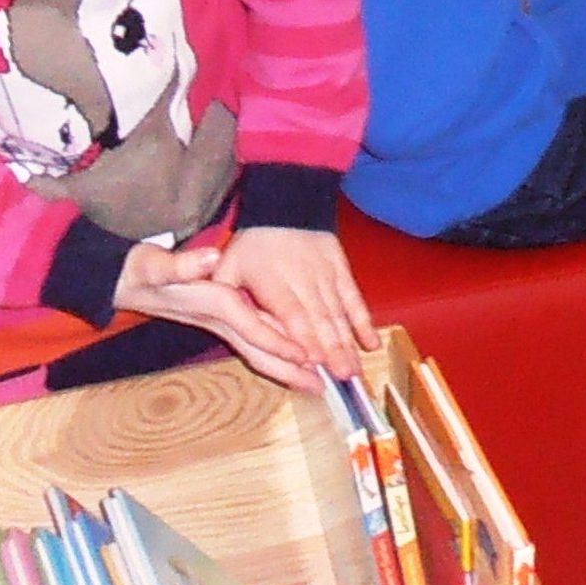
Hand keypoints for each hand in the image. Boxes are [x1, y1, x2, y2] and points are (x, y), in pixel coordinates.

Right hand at [116, 243, 318, 390]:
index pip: (248, 325)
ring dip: (285, 368)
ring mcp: (217, 324)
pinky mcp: (217, 320)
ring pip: (256, 351)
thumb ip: (180, 264)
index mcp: (209, 304)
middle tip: (320, 386)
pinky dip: (274, 352)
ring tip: (314, 382)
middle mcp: (217, 319)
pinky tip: (293, 359)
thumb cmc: (140, 272)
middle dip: (288, 369)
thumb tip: (211, 258)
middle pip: (257, 350)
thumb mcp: (154, 264)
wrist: (120, 284)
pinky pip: (251, 342)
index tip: (303, 353)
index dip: (275, 340)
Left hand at [213, 226, 377, 383]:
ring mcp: (325, 275)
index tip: (314, 360)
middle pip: (319, 318)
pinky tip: (371, 343)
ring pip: (338, 313)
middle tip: (343, 377)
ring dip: (348, 343)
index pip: (290, 312)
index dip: (303, 336)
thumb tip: (214, 317)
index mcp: (271, 281)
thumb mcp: (228, 266)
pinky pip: (354, 298)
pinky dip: (364, 320)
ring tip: (355, 371)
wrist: (286, 207)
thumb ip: (222, 295)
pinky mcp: (341, 270)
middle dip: (332, 349)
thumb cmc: (252, 246)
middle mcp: (302, 280)